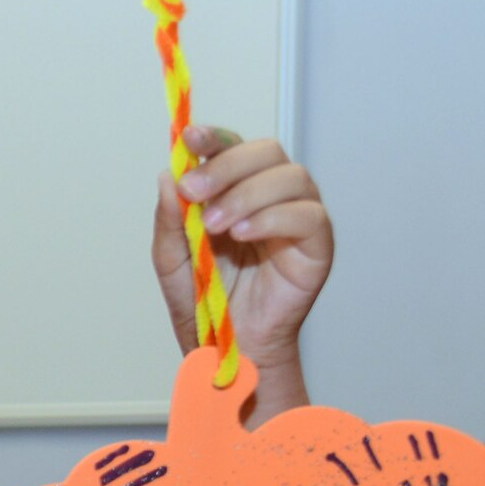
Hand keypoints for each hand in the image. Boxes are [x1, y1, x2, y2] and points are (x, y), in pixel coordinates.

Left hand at [151, 126, 332, 374]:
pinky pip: (309, 215)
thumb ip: (170, 220)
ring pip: (290, 177)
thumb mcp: (174, 259)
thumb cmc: (205, 302)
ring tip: (216, 225)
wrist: (228, 347)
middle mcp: (272, 195)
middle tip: (194, 192)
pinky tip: (244, 234)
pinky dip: (274, 218)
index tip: (188, 139)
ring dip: (247, 194)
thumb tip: (166, 176)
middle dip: (226, 166)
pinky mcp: (318, 245)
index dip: (214, 138)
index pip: (233, 147)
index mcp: (237, 189)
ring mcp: (299, 216)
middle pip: (265, 152)